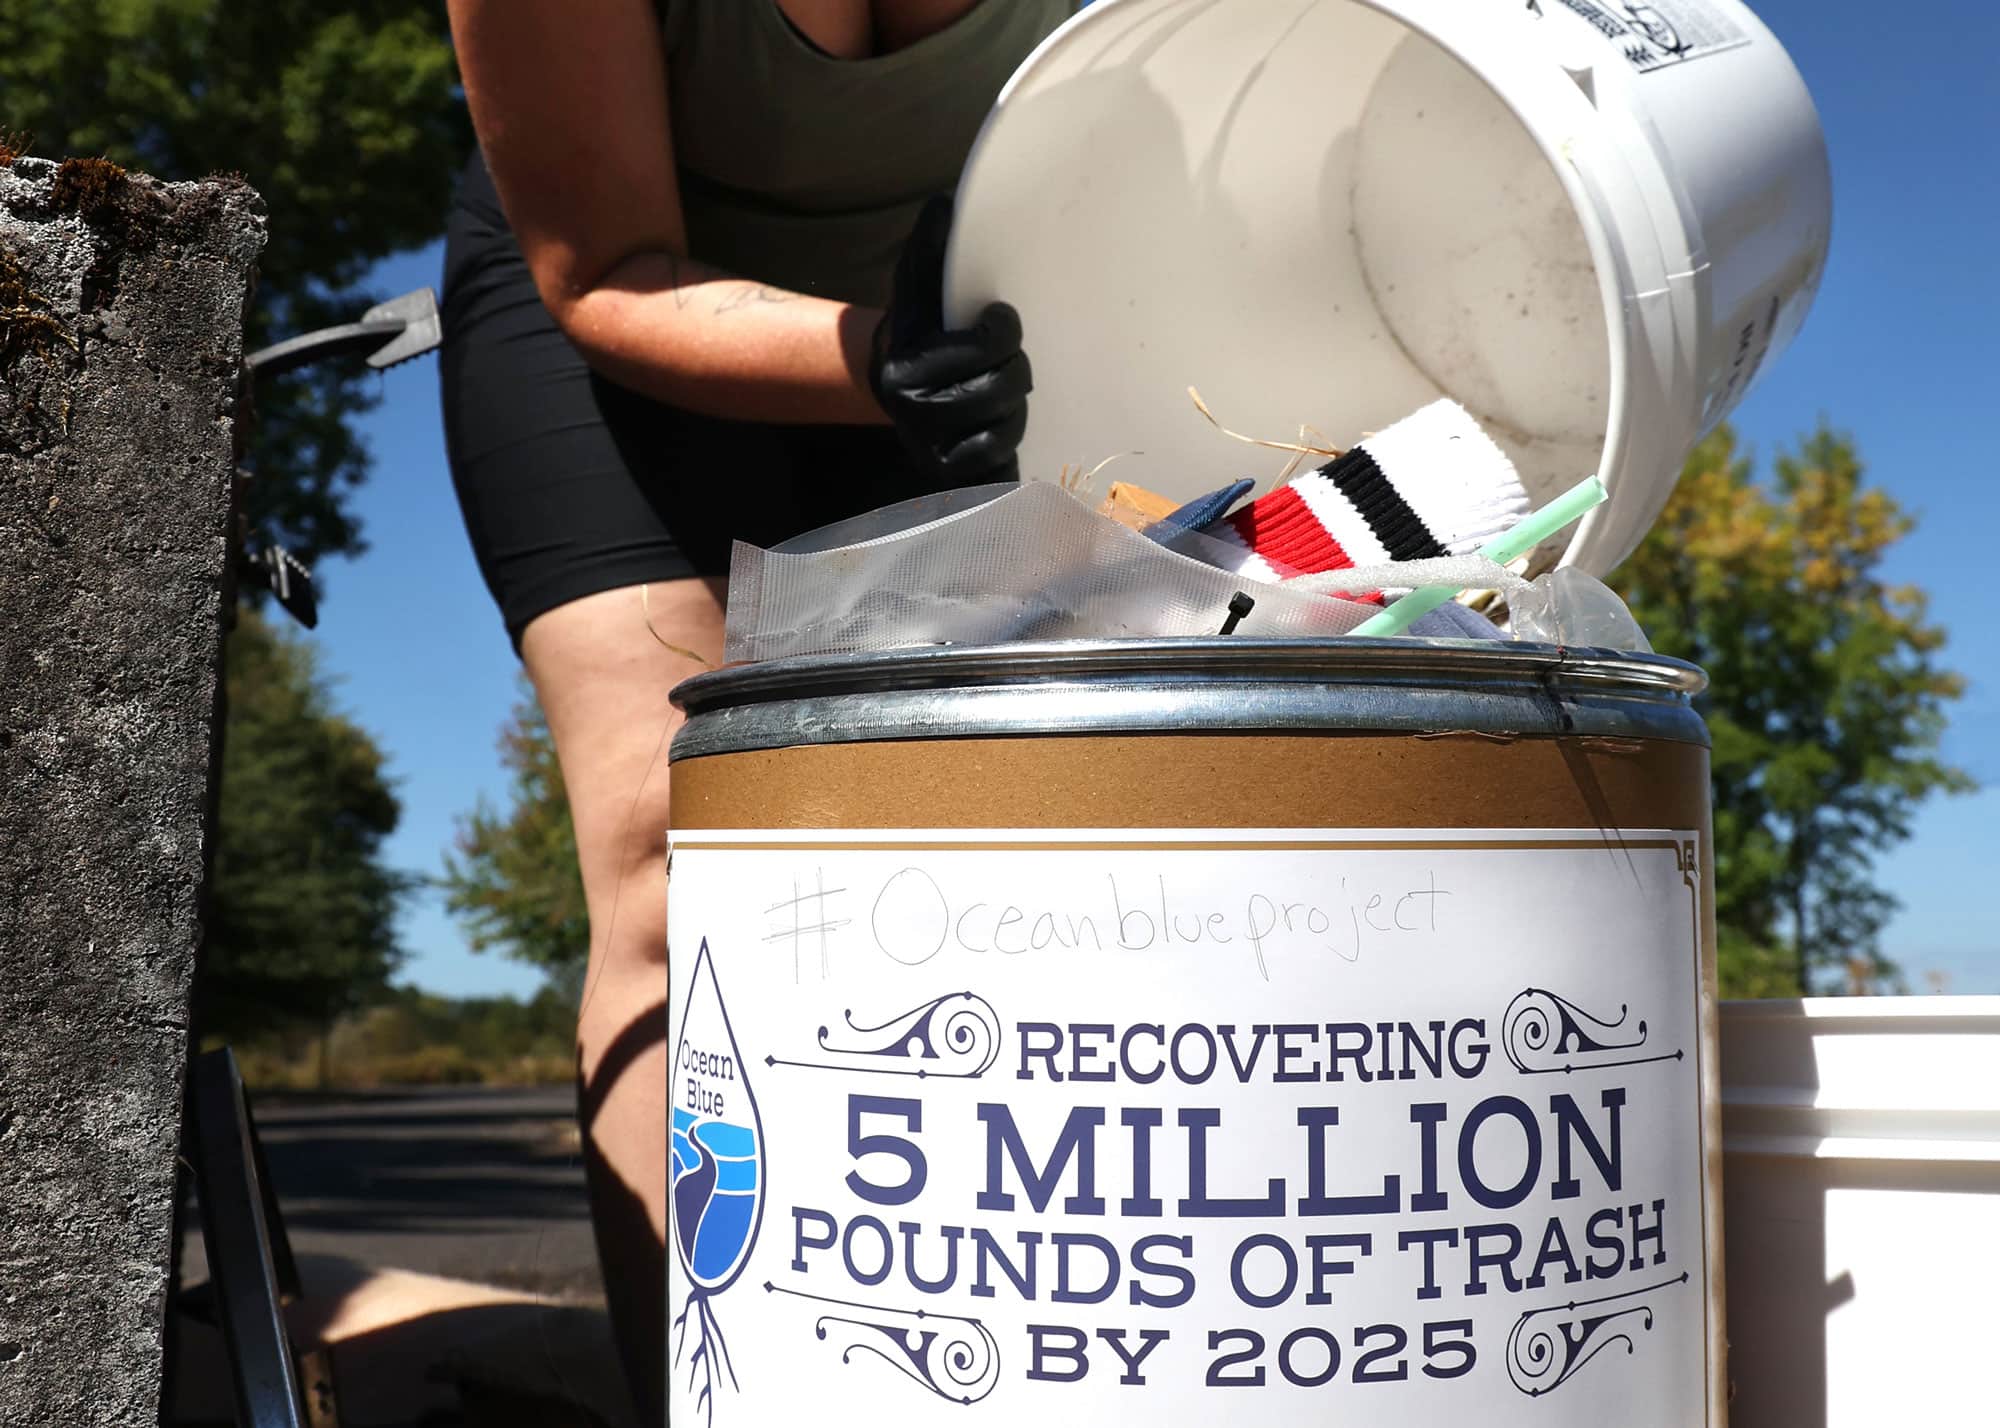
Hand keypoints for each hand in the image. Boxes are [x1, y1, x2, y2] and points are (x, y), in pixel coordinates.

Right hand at [870, 196, 1031, 485]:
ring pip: (1004, 430)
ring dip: (1015, 408)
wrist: (894, 380)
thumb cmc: (920, 327)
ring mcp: (931, 450)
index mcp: (904, 366)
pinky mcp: (949, 475)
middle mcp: (912, 414)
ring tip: (1005, 391)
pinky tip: (1001, 426)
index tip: (1001, 319)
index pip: (980, 348)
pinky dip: (1006, 447)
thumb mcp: (919, 284)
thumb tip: (945, 204)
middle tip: (1010, 358)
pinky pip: (997, 467)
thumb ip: (930, 247)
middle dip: (1015, 369)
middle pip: (998, 392)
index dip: (1003, 330)